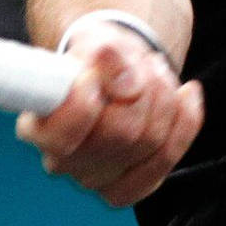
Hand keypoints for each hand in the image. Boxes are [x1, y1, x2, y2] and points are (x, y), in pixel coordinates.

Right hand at [15, 23, 203, 206]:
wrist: (113, 72)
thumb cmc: (95, 59)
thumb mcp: (95, 40)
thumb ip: (107, 55)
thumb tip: (126, 81)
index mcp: (40, 127)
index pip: (59, 136)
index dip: (82, 105)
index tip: (94, 75)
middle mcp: (64, 162)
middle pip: (120, 135)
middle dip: (142, 88)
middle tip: (141, 62)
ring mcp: (98, 179)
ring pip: (151, 143)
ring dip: (164, 97)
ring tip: (155, 71)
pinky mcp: (133, 184)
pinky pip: (169, 156)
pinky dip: (185, 122)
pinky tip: (185, 95)